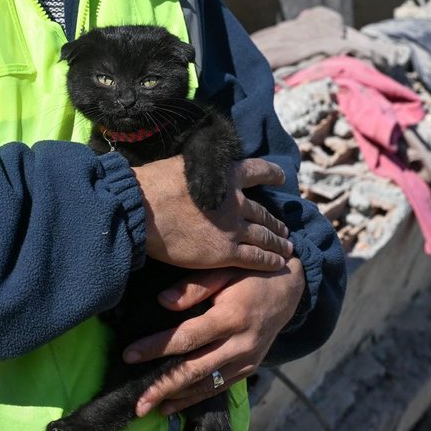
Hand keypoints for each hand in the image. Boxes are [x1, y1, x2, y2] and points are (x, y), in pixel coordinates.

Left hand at [123, 258, 305, 416]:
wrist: (289, 289)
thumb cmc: (251, 276)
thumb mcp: (225, 270)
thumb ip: (194, 286)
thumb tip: (162, 302)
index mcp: (232, 317)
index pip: (187, 337)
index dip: (156, 347)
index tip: (129, 355)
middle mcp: (240, 344)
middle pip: (195, 370)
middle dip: (162, 387)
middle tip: (136, 402)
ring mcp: (247, 360)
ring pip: (206, 385)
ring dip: (176, 399)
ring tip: (147, 409)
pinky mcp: (249, 369)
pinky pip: (219, 388)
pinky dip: (194, 399)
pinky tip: (172, 406)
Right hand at [133, 156, 292, 270]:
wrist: (143, 210)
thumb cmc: (153, 186)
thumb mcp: (184, 167)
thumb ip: (201, 174)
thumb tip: (199, 174)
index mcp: (226, 175)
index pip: (257, 170)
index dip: (272, 174)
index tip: (281, 178)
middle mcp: (235, 201)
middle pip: (263, 212)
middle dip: (275, 222)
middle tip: (284, 229)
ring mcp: (233, 227)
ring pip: (265, 236)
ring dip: (277, 242)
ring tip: (286, 248)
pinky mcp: (226, 252)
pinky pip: (256, 257)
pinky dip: (270, 261)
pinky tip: (278, 264)